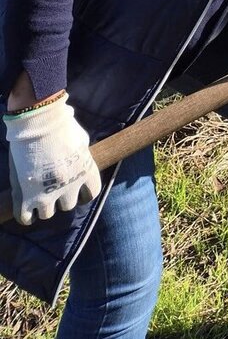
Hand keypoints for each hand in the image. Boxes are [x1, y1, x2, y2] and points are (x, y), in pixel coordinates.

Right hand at [4, 94, 100, 225]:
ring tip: (37, 195)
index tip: (77, 192)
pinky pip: (25, 218)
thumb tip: (81, 161)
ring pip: (47, 213)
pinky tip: (25, 209)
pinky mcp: (26, 196)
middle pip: (68, 205)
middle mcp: (70, 187)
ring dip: (43, 206)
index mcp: (86, 173)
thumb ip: (82, 156)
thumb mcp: (81, 140)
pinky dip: (25, 217)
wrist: (39, 120)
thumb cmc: (61, 124)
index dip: (83, 193)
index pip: (91, 193)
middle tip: (52, 187)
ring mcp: (47, 194)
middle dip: (61, 197)